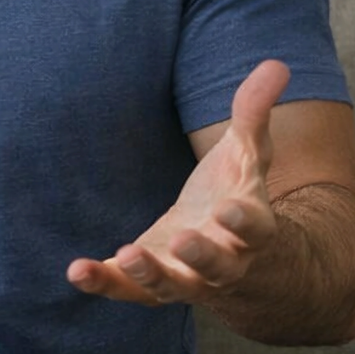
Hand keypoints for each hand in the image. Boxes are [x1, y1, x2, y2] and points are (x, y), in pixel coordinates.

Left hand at [68, 59, 285, 305]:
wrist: (238, 264)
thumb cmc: (238, 197)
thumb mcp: (249, 156)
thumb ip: (254, 113)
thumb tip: (277, 63)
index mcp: (252, 229)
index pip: (255, 227)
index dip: (243, 220)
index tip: (228, 208)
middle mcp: (224, 262)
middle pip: (217, 266)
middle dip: (202, 256)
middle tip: (184, 240)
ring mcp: (188, 279)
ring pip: (172, 286)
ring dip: (150, 274)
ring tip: (127, 253)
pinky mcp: (151, 285)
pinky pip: (128, 290)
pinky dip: (105, 283)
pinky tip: (77, 271)